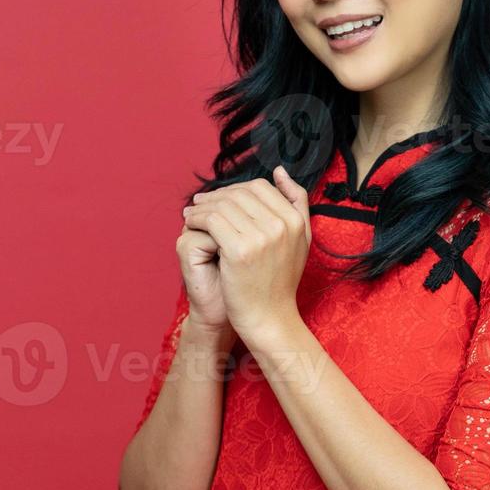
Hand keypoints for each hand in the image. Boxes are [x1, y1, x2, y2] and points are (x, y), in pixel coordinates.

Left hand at [179, 165, 311, 346]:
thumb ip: (296, 202)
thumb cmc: (279, 282)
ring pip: (223, 205)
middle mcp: (282, 225)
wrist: (270, 318)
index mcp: (296, 220)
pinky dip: (197, 218)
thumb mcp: (299, 239)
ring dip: (202, 206)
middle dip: (216, 195)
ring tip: (191, 212)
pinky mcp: (239, 251)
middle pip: (240, 194)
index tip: (220, 198)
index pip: (260, 187)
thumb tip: (279, 170)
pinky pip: (211, 220)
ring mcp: (261, 237)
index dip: (236, 189)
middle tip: (199, 202)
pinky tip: (190, 224)